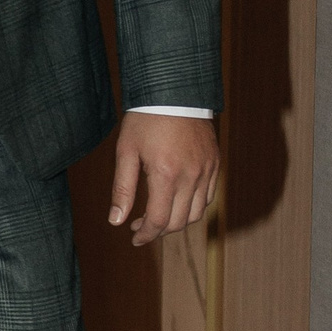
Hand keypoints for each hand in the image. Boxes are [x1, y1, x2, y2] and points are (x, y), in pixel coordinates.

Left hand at [108, 113, 219, 247]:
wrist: (174, 91)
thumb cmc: (145, 120)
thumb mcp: (126, 151)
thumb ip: (122, 189)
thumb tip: (116, 221)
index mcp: (166, 174)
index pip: (158, 220)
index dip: (145, 235)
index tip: (134, 238)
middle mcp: (191, 176)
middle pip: (178, 222)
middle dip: (158, 231)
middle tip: (140, 227)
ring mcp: (206, 171)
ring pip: (196, 213)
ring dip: (176, 222)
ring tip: (157, 216)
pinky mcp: (215, 164)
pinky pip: (207, 197)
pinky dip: (193, 207)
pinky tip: (176, 201)